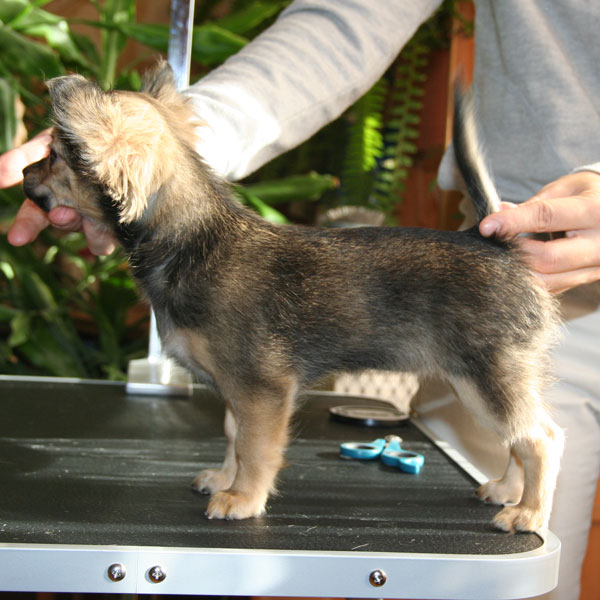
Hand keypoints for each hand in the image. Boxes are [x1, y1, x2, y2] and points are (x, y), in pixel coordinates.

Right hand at [1, 129, 114, 255]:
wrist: (119, 136)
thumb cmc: (76, 141)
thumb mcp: (47, 145)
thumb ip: (23, 159)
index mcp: (52, 197)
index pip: (34, 216)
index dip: (26, 228)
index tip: (17, 238)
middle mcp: (75, 210)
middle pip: (64, 224)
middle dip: (61, 221)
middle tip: (60, 214)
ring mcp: (100, 216)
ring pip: (92, 237)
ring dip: (89, 230)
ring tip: (90, 218)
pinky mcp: (123, 218)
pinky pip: (114, 234)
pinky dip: (108, 233)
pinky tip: (110, 221)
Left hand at [479, 171, 599, 293]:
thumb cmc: (590, 195)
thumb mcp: (566, 188)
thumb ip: (533, 203)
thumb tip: (500, 211)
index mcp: (594, 211)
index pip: (546, 217)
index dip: (512, 222)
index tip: (486, 226)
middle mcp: (599, 244)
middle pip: (547, 258)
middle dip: (513, 253)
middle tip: (491, 244)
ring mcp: (595, 267)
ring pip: (547, 281)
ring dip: (517, 271)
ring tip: (500, 257)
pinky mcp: (586, 280)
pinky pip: (552, 288)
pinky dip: (529, 280)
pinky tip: (514, 268)